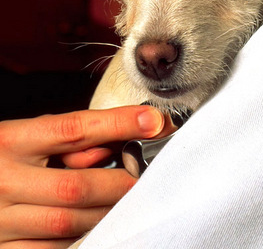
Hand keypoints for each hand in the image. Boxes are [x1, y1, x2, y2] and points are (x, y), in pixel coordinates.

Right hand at [0, 106, 164, 247]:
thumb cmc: (1, 157)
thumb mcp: (27, 136)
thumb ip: (68, 139)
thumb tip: (118, 140)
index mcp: (12, 141)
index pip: (73, 129)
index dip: (117, 124)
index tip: (152, 121)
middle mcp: (5, 180)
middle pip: (76, 186)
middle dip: (118, 184)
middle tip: (143, 180)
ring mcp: (1, 220)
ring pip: (68, 225)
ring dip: (104, 214)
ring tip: (123, 203)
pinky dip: (80, 238)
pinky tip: (93, 225)